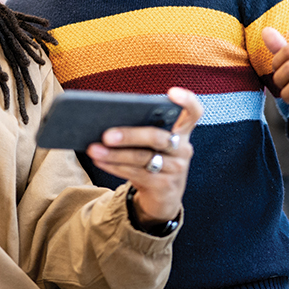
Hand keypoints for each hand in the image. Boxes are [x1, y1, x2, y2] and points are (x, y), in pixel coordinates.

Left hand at [86, 87, 202, 225]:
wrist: (163, 197)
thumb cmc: (154, 158)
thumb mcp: (154, 143)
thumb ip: (142, 128)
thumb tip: (107, 119)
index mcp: (182, 130)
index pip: (194, 112)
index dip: (186, 101)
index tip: (171, 92)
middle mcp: (183, 149)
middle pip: (157, 138)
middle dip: (129, 136)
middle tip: (106, 135)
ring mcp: (176, 169)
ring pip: (143, 158)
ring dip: (115, 154)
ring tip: (94, 149)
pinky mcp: (165, 187)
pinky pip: (137, 174)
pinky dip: (115, 166)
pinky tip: (100, 160)